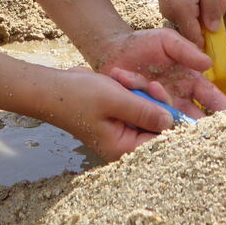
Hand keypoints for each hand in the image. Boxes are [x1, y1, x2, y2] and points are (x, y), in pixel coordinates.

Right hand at [47, 67, 175, 160]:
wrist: (52, 88)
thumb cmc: (79, 96)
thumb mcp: (115, 100)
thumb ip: (145, 112)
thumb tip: (171, 122)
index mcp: (124, 148)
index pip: (161, 141)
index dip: (172, 121)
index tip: (171, 100)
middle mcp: (125, 142)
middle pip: (158, 124)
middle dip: (155, 99)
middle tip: (149, 83)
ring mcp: (123, 128)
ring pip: (149, 109)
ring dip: (142, 89)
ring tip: (122, 76)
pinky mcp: (120, 114)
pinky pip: (138, 102)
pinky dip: (133, 88)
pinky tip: (120, 77)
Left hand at [95, 28, 225, 117]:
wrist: (112, 50)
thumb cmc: (143, 43)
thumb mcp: (167, 41)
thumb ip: (186, 50)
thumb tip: (208, 63)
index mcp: (190, 82)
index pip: (210, 97)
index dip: (222, 107)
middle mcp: (178, 99)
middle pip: (194, 117)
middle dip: (198, 126)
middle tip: (202, 135)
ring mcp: (160, 108)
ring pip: (171, 121)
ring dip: (167, 116)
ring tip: (161, 102)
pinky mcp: (142, 114)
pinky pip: (147, 120)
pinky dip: (146, 116)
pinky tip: (141, 109)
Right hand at [153, 0, 224, 45]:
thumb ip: (213, 8)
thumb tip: (214, 30)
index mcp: (182, 10)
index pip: (196, 40)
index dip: (211, 38)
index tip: (221, 20)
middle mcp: (171, 14)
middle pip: (197, 28)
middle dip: (213, 13)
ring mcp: (168, 8)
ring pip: (194, 16)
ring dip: (207, 3)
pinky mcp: (169, 2)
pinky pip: (188, 8)